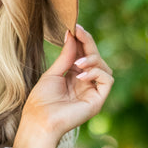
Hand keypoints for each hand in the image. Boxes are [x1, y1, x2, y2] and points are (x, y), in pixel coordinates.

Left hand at [10, 24, 113, 147]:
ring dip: (92, 59)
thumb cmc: (41, 100)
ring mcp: (92, 92)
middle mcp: (85, 83)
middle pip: (95, 58)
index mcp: (74, 76)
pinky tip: (82, 75)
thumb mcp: (53, 73)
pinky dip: (97, 73)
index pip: (83, 54)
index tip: (75, 26)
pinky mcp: (97, 100)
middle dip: (88, 44)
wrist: (40, 121)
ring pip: (104, 67)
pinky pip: (107, 80)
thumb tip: (72, 34)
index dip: (82, 40)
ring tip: (78, 63)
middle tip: (79, 32)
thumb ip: (66, 55)